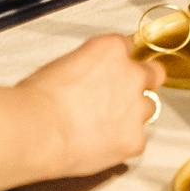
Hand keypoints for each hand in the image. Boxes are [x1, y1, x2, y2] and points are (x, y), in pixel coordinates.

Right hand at [22, 33, 161, 175]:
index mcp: (111, 50)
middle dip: (142, 81)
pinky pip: (137, 139)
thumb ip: (89, 65)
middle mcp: (131, 75)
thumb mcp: (63, 65)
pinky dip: (123, 142)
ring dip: (132, 114)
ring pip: (148, 108)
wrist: (36, 131)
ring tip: (104, 125)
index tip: (116, 68)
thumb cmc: (38, 99)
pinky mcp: (135, 139)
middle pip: (153, 73)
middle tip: (121, 95)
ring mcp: (137, 108)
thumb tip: (90, 76)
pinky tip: (100, 144)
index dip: (120, 60)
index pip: (129, 46)